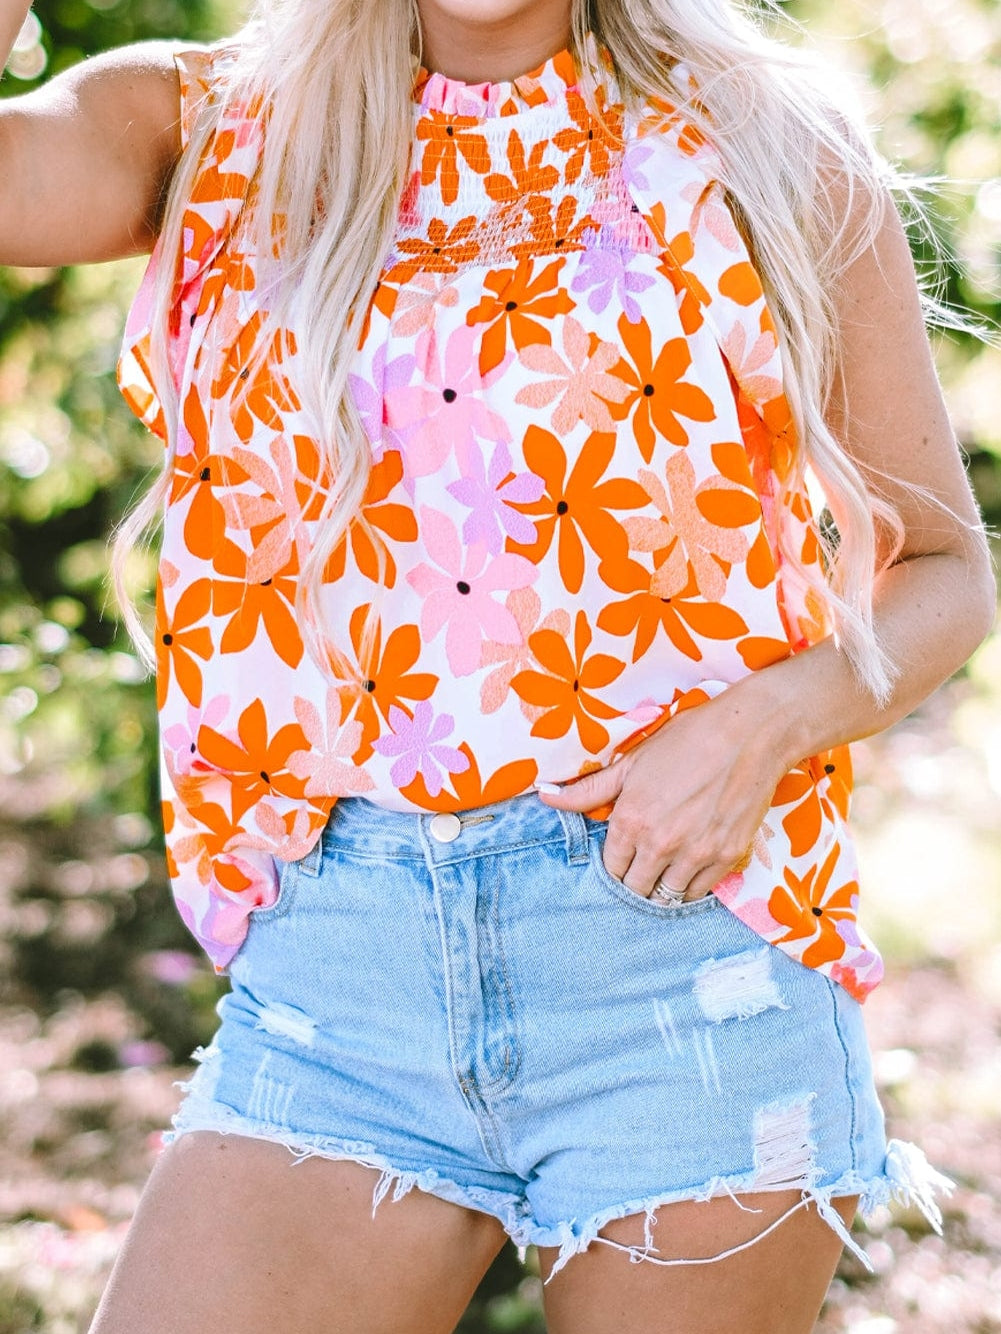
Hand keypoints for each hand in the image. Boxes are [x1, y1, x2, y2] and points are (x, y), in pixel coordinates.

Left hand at [537, 685, 791, 902]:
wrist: (749, 734)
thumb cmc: (688, 740)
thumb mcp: (632, 762)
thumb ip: (588, 789)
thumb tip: (544, 796)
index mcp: (631, 820)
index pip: (611, 868)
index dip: (615, 864)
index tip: (623, 856)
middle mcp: (660, 843)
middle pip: (637, 889)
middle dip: (636, 880)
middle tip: (644, 866)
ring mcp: (696, 854)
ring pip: (668, 897)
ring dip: (664, 887)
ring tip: (666, 870)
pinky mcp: (728, 857)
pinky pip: (701, 892)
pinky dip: (693, 886)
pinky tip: (691, 867)